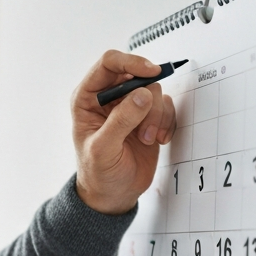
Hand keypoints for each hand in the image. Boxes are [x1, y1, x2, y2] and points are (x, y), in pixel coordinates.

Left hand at [72, 50, 176, 214]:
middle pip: (138, 75)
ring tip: (147, 139)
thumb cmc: (99, 172)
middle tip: (146, 128)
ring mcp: (130, 106)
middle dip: (147, 101)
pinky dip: (167, 122)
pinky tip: (158, 140)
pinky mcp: (148, 116)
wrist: (114, 193)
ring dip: (156, 116)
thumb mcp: (103, 149)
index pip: (109, 63)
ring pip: (154, 91)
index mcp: (88, 98)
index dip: (131, 62)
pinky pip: (166, 105)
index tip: (151, 73)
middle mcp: (109, 97)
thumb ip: (121, 120)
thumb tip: (142, 94)